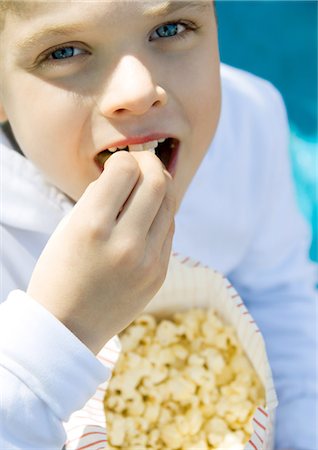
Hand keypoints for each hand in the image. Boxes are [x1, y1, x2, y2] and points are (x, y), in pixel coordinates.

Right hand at [27, 150, 175, 353]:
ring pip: (170, 204)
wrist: (67, 327)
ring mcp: (147, 262)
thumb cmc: (59, 272)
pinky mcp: (159, 275)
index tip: (117, 165)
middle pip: (157, 181)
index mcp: (92, 226)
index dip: (123, 159)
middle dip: (150, 164)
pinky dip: (160, 215)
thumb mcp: (68, 228)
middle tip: (140, 166)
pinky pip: (169, 229)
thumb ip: (99, 198)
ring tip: (144, 189)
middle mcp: (124, 243)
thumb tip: (127, 172)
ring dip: (159, 188)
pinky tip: (146, 217)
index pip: (126, 169)